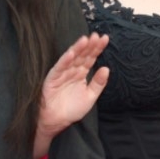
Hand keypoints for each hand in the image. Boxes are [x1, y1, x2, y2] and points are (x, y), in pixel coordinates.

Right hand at [34, 34, 109, 158]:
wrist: (56, 122)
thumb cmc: (71, 110)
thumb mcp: (90, 97)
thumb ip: (98, 83)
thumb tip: (106, 68)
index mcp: (81, 74)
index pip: (90, 58)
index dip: (97, 49)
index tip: (105, 39)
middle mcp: (72, 71)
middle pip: (82, 55)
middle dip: (89, 46)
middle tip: (97, 36)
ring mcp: (62, 74)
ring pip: (71, 59)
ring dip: (77, 49)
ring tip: (85, 40)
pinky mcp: (52, 78)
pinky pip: (59, 68)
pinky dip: (65, 61)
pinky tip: (71, 53)